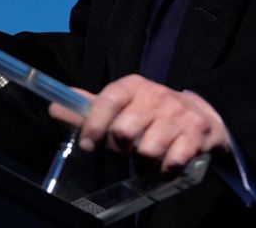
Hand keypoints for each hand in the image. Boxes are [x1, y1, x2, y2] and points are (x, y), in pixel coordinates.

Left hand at [48, 74, 229, 171]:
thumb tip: (55, 107)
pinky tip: (165, 163)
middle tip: (123, 152)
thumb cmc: (150, 113)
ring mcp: (178, 114)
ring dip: (143, 162)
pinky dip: (164, 170)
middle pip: (124, 131)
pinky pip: (172, 162)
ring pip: (147, 150)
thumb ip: (89, 110)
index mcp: (134, 86)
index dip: (94, 124)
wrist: (200, 116)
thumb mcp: (121, 106)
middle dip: (118, 150)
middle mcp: (157, 96)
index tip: (88, 145)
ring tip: (146, 156)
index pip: (108, 99)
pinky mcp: (195, 134)